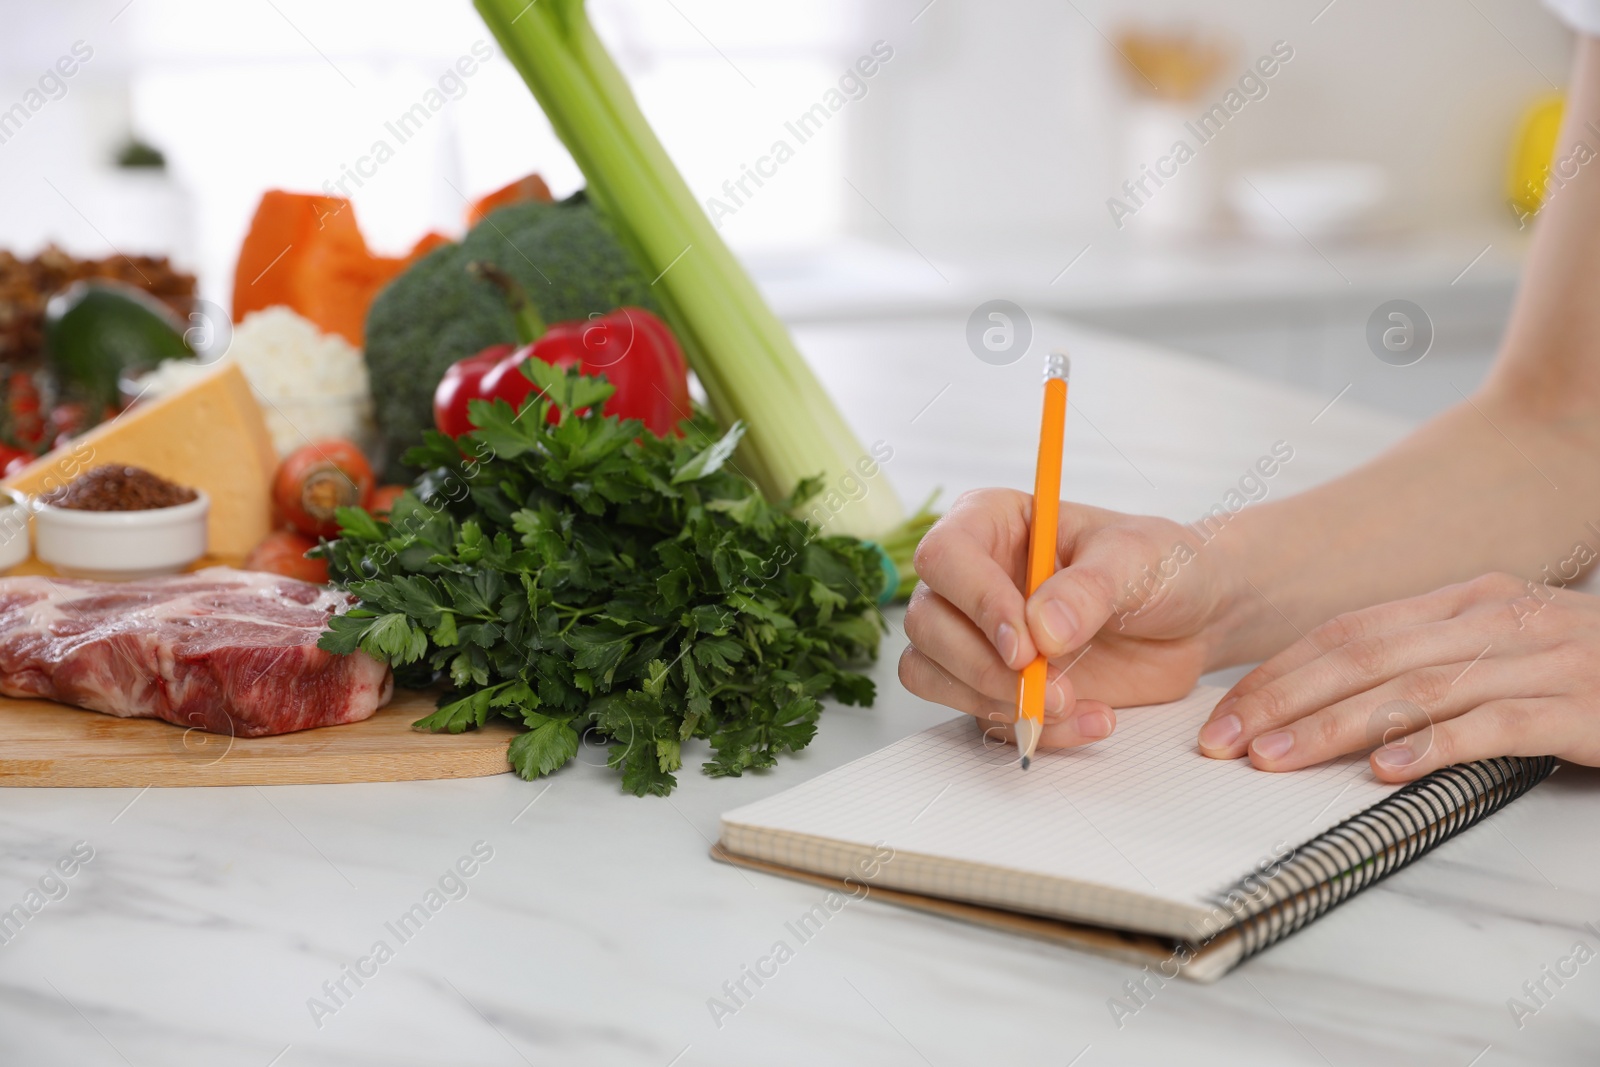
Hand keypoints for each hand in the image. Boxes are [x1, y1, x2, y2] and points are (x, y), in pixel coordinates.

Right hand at [899, 488, 1238, 749]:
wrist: (1193, 618)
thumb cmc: (1160, 565)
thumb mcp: (1136, 560)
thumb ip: (1088, 588)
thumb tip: (1041, 628)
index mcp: (992, 523)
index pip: (945, 556)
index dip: (975, 602)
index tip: (1024, 644)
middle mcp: (972, 577)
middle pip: (927, 623)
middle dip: (982, 666)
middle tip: (1046, 686)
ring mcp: (977, 633)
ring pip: (931, 672)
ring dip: (993, 702)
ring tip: (1072, 705)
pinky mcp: (993, 682)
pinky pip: (978, 715)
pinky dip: (1029, 729)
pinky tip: (1091, 718)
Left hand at [1197, 572, 1599, 779]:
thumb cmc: (1589, 674)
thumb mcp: (1503, 650)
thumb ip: (1429, 662)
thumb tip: (1337, 704)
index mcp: (1467, 601)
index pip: (1348, 631)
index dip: (1279, 672)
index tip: (1225, 713)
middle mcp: (1494, 617)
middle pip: (1363, 654)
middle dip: (1283, 699)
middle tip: (1226, 741)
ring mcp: (1539, 657)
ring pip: (1413, 688)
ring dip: (1335, 727)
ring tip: (1278, 759)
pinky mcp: (1578, 705)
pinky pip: (1493, 724)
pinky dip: (1433, 746)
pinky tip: (1386, 771)